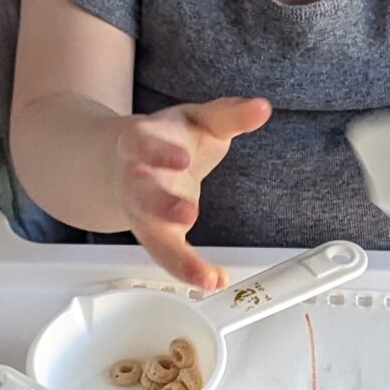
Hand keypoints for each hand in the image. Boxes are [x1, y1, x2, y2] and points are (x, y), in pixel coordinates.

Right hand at [117, 97, 270, 288]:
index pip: (142, 144)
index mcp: (140, 144)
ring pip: (150, 237)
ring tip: (205, 276)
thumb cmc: (168, 139)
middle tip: (188, 213)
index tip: (183, 158)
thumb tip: (262, 108)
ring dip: (176, 255)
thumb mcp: (198, 120)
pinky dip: (188, 270)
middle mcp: (135, 181)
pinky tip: (213, 280)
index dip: (158, 151)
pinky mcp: (154, 235)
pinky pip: (167, 256)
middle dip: (161, 205)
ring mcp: (143, 213)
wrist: (128, 159)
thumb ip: (229, 116)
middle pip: (140, 194)